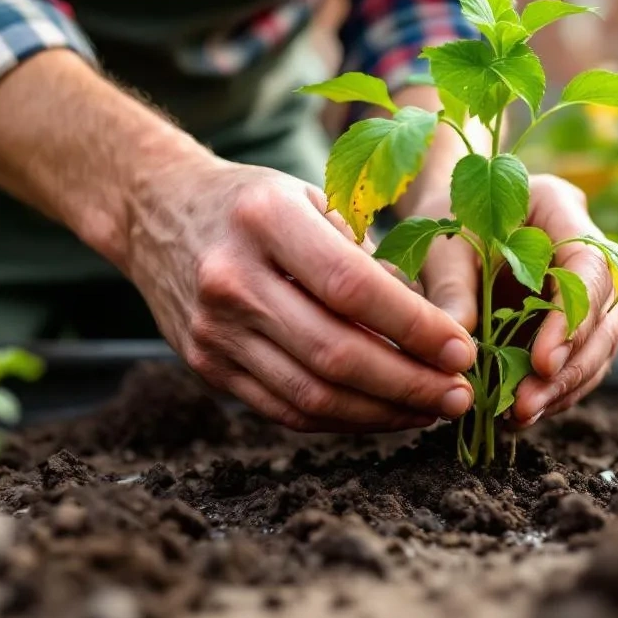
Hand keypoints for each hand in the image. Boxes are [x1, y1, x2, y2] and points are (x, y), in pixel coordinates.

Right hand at [121, 153, 479, 431]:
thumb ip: (367, 257)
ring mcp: (213, 329)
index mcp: (266, 219)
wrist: (155, 211)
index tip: (462, 349)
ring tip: (431, 410)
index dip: (413, 327)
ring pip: (311, 395)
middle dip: (409, 383)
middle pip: (334, 352)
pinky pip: (284, 409)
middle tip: (459, 395)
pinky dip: (342, 420)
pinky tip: (384, 413)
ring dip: (382, 412)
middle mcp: (232, 277)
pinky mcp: (206, 365)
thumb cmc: (255, 201)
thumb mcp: (311, 197)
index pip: (352, 287)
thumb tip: (434, 325)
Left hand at [414, 174, 617, 427]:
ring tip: (520, 415)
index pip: (589, 267)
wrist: (448, 223)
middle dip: (569, 366)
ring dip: (563, 387)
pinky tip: (520, 413)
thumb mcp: (439, 246)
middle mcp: (585, 249)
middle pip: (603, 314)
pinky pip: (578, 361)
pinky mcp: (571, 322)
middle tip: (527, 403)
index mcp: (560, 208)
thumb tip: (460, 347)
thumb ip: (451, 288)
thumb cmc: (443, 222)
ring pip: (598, 345)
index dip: (573, 319)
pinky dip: (553, 391)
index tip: (542, 363)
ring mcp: (585, 289)